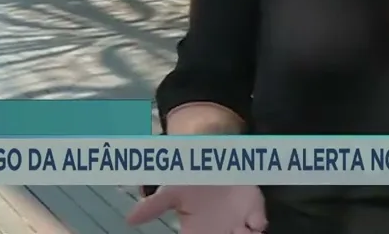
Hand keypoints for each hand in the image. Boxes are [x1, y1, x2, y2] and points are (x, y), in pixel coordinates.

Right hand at [126, 185, 265, 232]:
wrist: (213, 162)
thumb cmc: (191, 183)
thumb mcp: (170, 192)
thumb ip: (153, 206)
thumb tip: (129, 220)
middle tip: (228, 233)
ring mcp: (239, 227)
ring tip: (238, 231)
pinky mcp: (254, 213)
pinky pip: (259, 225)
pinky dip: (258, 225)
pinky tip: (253, 222)